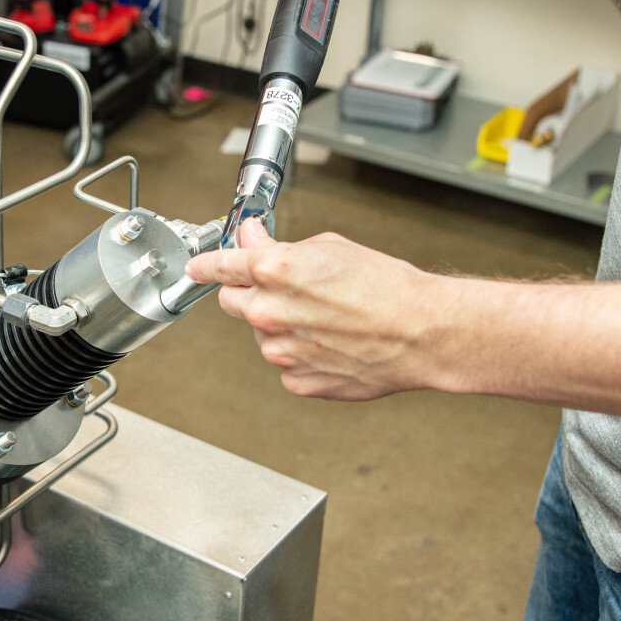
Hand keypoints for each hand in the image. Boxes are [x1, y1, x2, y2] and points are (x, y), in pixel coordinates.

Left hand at [184, 222, 439, 399]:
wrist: (423, 332)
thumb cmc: (388, 288)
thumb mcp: (332, 248)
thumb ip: (280, 247)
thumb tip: (253, 240)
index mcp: (275, 271)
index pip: (220, 266)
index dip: (205, 264)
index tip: (197, 267)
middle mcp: (271, 312)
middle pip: (233, 302)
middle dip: (249, 292)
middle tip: (284, 288)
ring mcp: (282, 351)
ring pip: (262, 335)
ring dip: (280, 325)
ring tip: (326, 317)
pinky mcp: (298, 380)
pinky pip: (286, 363)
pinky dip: (301, 353)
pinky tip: (332, 342)